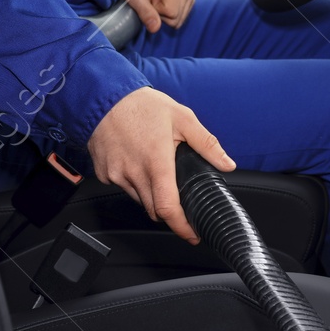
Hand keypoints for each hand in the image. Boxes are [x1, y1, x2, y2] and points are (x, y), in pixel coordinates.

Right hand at [85, 86, 232, 242]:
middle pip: (154, 209)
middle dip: (168, 210)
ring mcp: (116, 175)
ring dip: (150, 195)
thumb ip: (207, 144)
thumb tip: (227, 164)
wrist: (102, 96)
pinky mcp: (104, 173)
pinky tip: (136, 162)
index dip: (182, 227)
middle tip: (178, 198)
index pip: (168, 209)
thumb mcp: (182, 117)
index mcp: (156, 163)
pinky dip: (133, 182)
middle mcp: (134, 173)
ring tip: (155, 170)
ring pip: (138, 199)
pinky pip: (123, 187)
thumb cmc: (140, 104)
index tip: (192, 234)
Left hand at [119, 0, 194, 33]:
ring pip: (178, 21)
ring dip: (164, 15)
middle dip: (160, 14)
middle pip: (176, 19)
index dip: (156, 11)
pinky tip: (162, 2)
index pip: (171, 13)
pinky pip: (180, 18)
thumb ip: (145, 12)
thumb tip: (155, 28)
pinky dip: (169, 14)